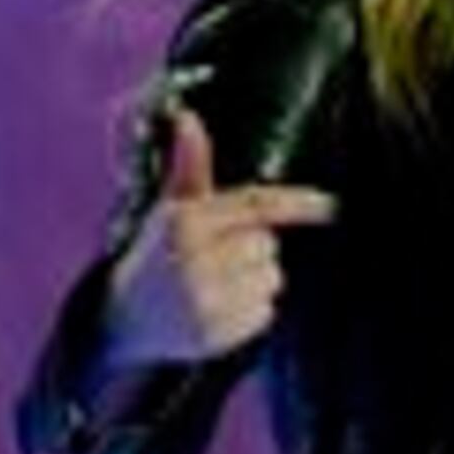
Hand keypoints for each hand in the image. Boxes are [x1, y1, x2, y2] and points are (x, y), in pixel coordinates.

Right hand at [103, 104, 334, 371]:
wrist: (124, 316)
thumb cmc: (156, 254)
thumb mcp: (171, 208)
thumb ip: (190, 166)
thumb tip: (187, 117)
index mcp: (184, 222)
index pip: (255, 206)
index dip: (297, 204)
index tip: (330, 205)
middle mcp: (194, 261)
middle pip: (268, 244)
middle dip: (254, 247)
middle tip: (221, 256)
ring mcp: (205, 302)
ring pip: (271, 279)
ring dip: (256, 280)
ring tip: (220, 283)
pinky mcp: (214, 336)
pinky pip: (264, 313)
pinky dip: (250, 311)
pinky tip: (220, 308)